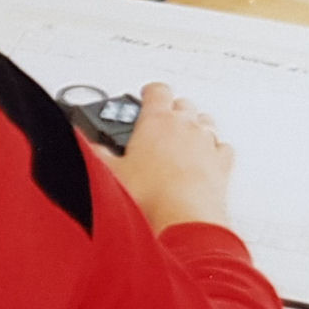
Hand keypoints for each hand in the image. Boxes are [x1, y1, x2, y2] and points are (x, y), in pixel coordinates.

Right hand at [104, 83, 233, 233]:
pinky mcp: (222, 164)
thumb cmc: (151, 194)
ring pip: (206, 121)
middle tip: (161, 120)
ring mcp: (207, 143)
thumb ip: (98, 154)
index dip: (150, 91)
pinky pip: (222, 147)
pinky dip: (214, 149)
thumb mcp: (111, 173)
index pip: (157, 91)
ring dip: (195, 125)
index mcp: (157, 120)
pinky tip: (206, 157)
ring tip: (183, 137)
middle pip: (183, 103)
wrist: (184, 218)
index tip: (146, 95)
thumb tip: (86, 145)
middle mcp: (186, 125)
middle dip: (172, 108)